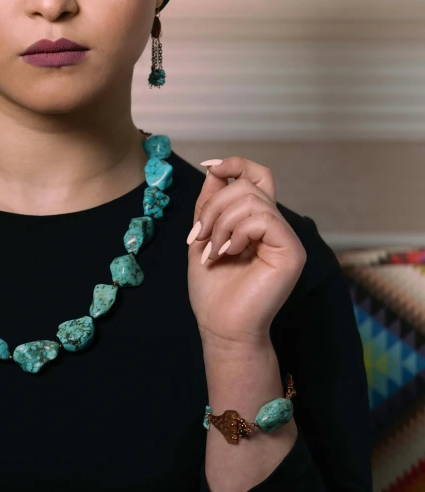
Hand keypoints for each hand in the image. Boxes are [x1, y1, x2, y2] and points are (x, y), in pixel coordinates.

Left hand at [186, 157, 306, 354]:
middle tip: (200, 236)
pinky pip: (264, 219)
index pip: (257, 176)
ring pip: (252, 200)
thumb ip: (210, 205)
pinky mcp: (291, 251)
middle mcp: (275, 227)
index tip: (210, 167)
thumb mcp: (203, 237)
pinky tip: (228, 252)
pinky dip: (237, 232)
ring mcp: (286, 239)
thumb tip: (214, 169)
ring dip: (220, 222)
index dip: (236, 164)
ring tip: (213, 250)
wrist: (221, 327)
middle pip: (248, 185)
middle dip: (214, 206)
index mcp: (256, 223)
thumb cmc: (212, 291)